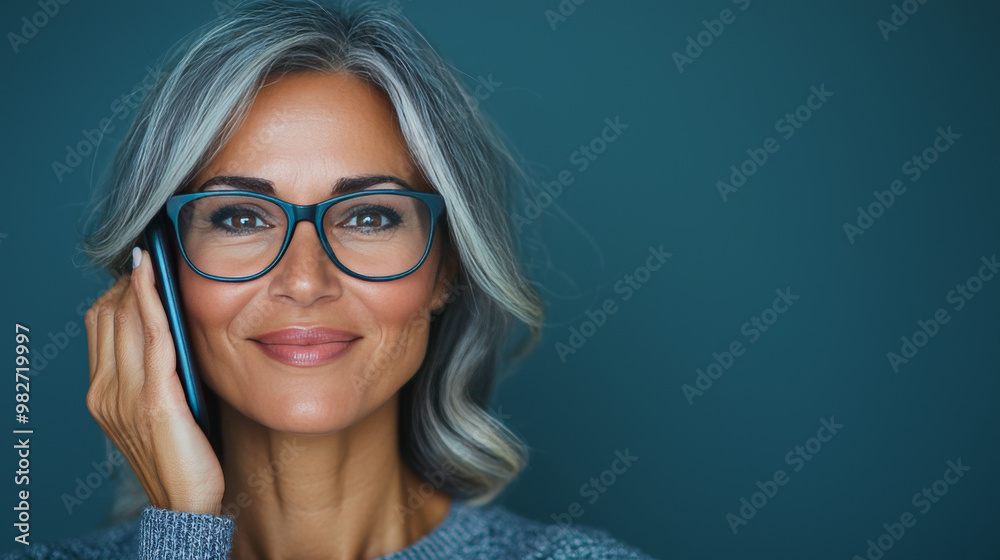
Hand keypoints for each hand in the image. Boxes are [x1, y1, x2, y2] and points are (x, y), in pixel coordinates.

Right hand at [85, 248, 224, 514]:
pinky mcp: (154, 400)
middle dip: (129, 283)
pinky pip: (152, 337)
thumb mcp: (164, 407)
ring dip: (139, 284)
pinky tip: (153, 276)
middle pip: (108, 317)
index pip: (101, 326)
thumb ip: (158, 373)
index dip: (120, 292)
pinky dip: (150, 301)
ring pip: (125, 321)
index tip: (141, 269)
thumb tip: (173, 329)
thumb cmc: (185, 457)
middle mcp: (106, 393)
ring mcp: (125, 397)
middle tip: (152, 257)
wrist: (188, 506)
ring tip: (154, 257)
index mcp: (103, 395)